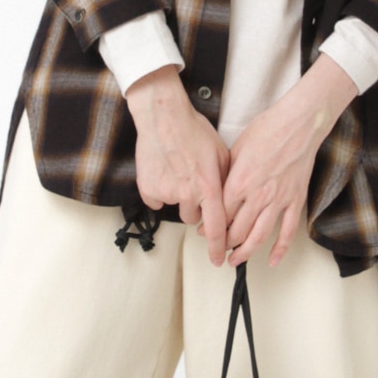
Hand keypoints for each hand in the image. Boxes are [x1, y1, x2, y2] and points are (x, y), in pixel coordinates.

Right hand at [126, 65, 231, 264]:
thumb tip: (230, 199)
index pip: (217, 228)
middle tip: (191, 181)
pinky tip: (162, 169)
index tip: (218, 261)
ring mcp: (167, 192)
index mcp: (210, 187)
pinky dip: (158, 189)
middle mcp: (188, 194)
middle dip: (194, 205)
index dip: (218, 248)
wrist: (163, 116)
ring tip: (177, 170)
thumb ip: (226, 180)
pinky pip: (155, 199)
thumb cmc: (194, 130)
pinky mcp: (148, 189)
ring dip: (177, 196)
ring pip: (174, 207)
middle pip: (193, 217)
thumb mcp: (222, 153)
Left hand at [222, 55, 358, 267]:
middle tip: (218, 248)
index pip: (220, 214)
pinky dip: (280, 250)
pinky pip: (287, 232)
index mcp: (239, 182)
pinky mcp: (295, 201)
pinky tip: (272, 261)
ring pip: (258, 237)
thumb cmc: (268, 129)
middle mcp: (257, 195)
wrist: (298, 124)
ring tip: (235, 261)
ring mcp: (278, 200)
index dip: (210, 227)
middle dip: (224, 243)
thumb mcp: (236, 149)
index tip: (205, 232)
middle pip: (237, 230)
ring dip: (245, 253)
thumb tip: (217, 192)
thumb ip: (226, 174)